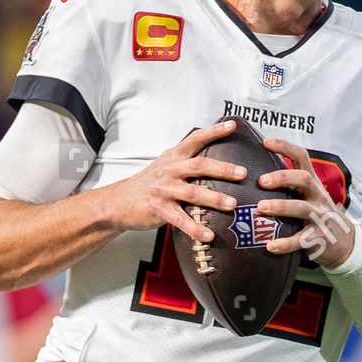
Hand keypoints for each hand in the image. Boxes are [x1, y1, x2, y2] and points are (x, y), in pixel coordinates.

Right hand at [101, 119, 245, 243]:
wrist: (119, 202)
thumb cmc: (147, 185)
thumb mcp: (164, 166)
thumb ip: (185, 161)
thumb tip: (212, 159)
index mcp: (173, 158)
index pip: (195, 139)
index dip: (213, 131)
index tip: (232, 126)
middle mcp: (169, 171)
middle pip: (199, 166)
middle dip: (222, 169)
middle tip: (242, 173)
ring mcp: (164, 191)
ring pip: (192, 193)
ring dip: (214, 199)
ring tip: (232, 204)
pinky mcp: (159, 210)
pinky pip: (180, 220)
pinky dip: (195, 228)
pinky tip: (208, 235)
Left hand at [256, 136, 354, 268]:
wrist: (344, 244)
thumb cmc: (317, 216)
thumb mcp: (308, 197)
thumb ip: (289, 187)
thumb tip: (255, 176)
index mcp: (313, 184)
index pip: (302, 158)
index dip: (285, 147)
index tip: (265, 142)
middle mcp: (318, 197)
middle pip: (304, 179)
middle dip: (283, 177)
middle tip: (261, 181)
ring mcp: (321, 217)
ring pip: (302, 208)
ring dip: (281, 206)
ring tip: (261, 207)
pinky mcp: (320, 238)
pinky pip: (301, 240)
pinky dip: (285, 243)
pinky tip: (269, 246)